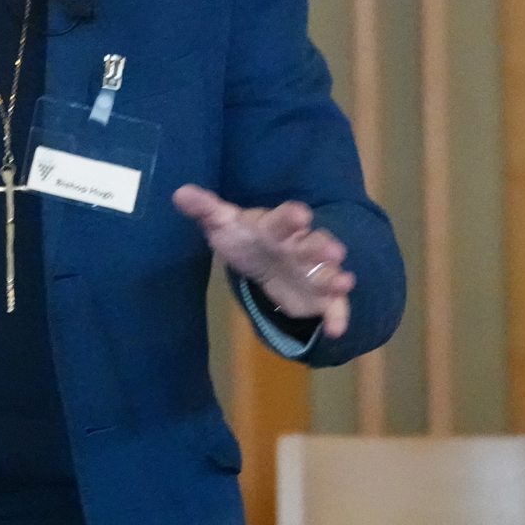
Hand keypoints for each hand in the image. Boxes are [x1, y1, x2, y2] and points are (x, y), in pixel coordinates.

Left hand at [172, 184, 354, 338]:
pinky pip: (332, 307)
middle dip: (323, 248)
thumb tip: (179, 193)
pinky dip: (337, 317)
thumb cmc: (245, 237)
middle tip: (335, 252)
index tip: (300, 215)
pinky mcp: (319, 297)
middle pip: (313, 245)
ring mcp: (312, 272)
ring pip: (327, 274)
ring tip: (345, 282)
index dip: (291, 217)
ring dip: (336, 279)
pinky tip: (336, 331)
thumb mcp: (223, 223)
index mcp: (276, 226)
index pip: (284, 218)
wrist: (265, 258)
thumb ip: (205, 209)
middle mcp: (300, 247)